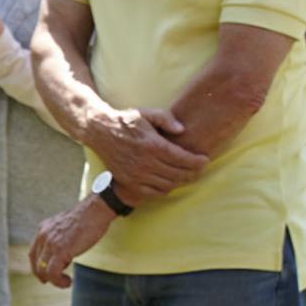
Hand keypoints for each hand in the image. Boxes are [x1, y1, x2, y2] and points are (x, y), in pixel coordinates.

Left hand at [28, 195, 112, 286]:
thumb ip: (59, 237)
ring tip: (66, 282)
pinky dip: (58, 281)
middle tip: (55, 281)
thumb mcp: (66, 226)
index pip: (33, 252)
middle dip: (43, 275)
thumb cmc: (87, 218)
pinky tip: (68, 282)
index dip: (37, 266)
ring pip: (43, 270)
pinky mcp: (60, 250)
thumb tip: (62, 256)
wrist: (95, 211)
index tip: (45, 274)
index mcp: (43, 229)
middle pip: (35, 262)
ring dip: (53, 280)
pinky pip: (52, 273)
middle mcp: (43, 236)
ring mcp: (50, 243)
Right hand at [89, 106, 204, 199]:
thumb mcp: (146, 113)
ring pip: (168, 184)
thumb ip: (165, 119)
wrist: (100, 132)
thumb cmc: (126, 121)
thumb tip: (182, 130)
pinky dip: (166, 189)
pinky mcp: (130, 183)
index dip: (197, 161)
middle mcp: (146, 163)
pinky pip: (154, 192)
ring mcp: (137, 175)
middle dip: (193, 172)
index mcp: (152, 145)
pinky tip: (170, 181)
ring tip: (187, 175)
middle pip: (178, 174)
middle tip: (200, 168)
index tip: (205, 160)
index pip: (182, 158)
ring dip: (181, 181)